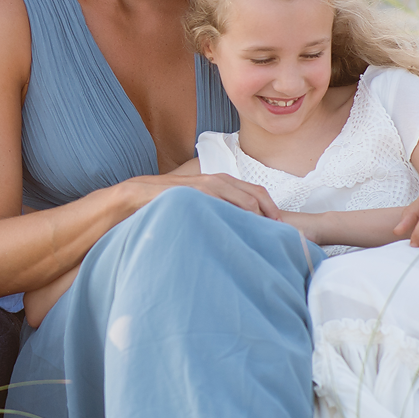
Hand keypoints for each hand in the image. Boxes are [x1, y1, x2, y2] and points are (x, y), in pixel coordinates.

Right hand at [124, 171, 284, 220]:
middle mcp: (218, 180)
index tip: (279, 227)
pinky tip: (241, 233)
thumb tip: (233, 225)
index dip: (271, 208)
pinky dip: (237, 218)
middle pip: (256, 195)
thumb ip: (216, 207)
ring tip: (265, 237)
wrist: (139, 195)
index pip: (256, 192)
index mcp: (220, 181)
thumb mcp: (198, 202)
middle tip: (278, 235)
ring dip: (258, 218)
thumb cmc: (169, 202)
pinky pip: (224, 206)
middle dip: (270, 215)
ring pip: (245, 201)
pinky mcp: (198, 193)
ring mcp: (208, 186)